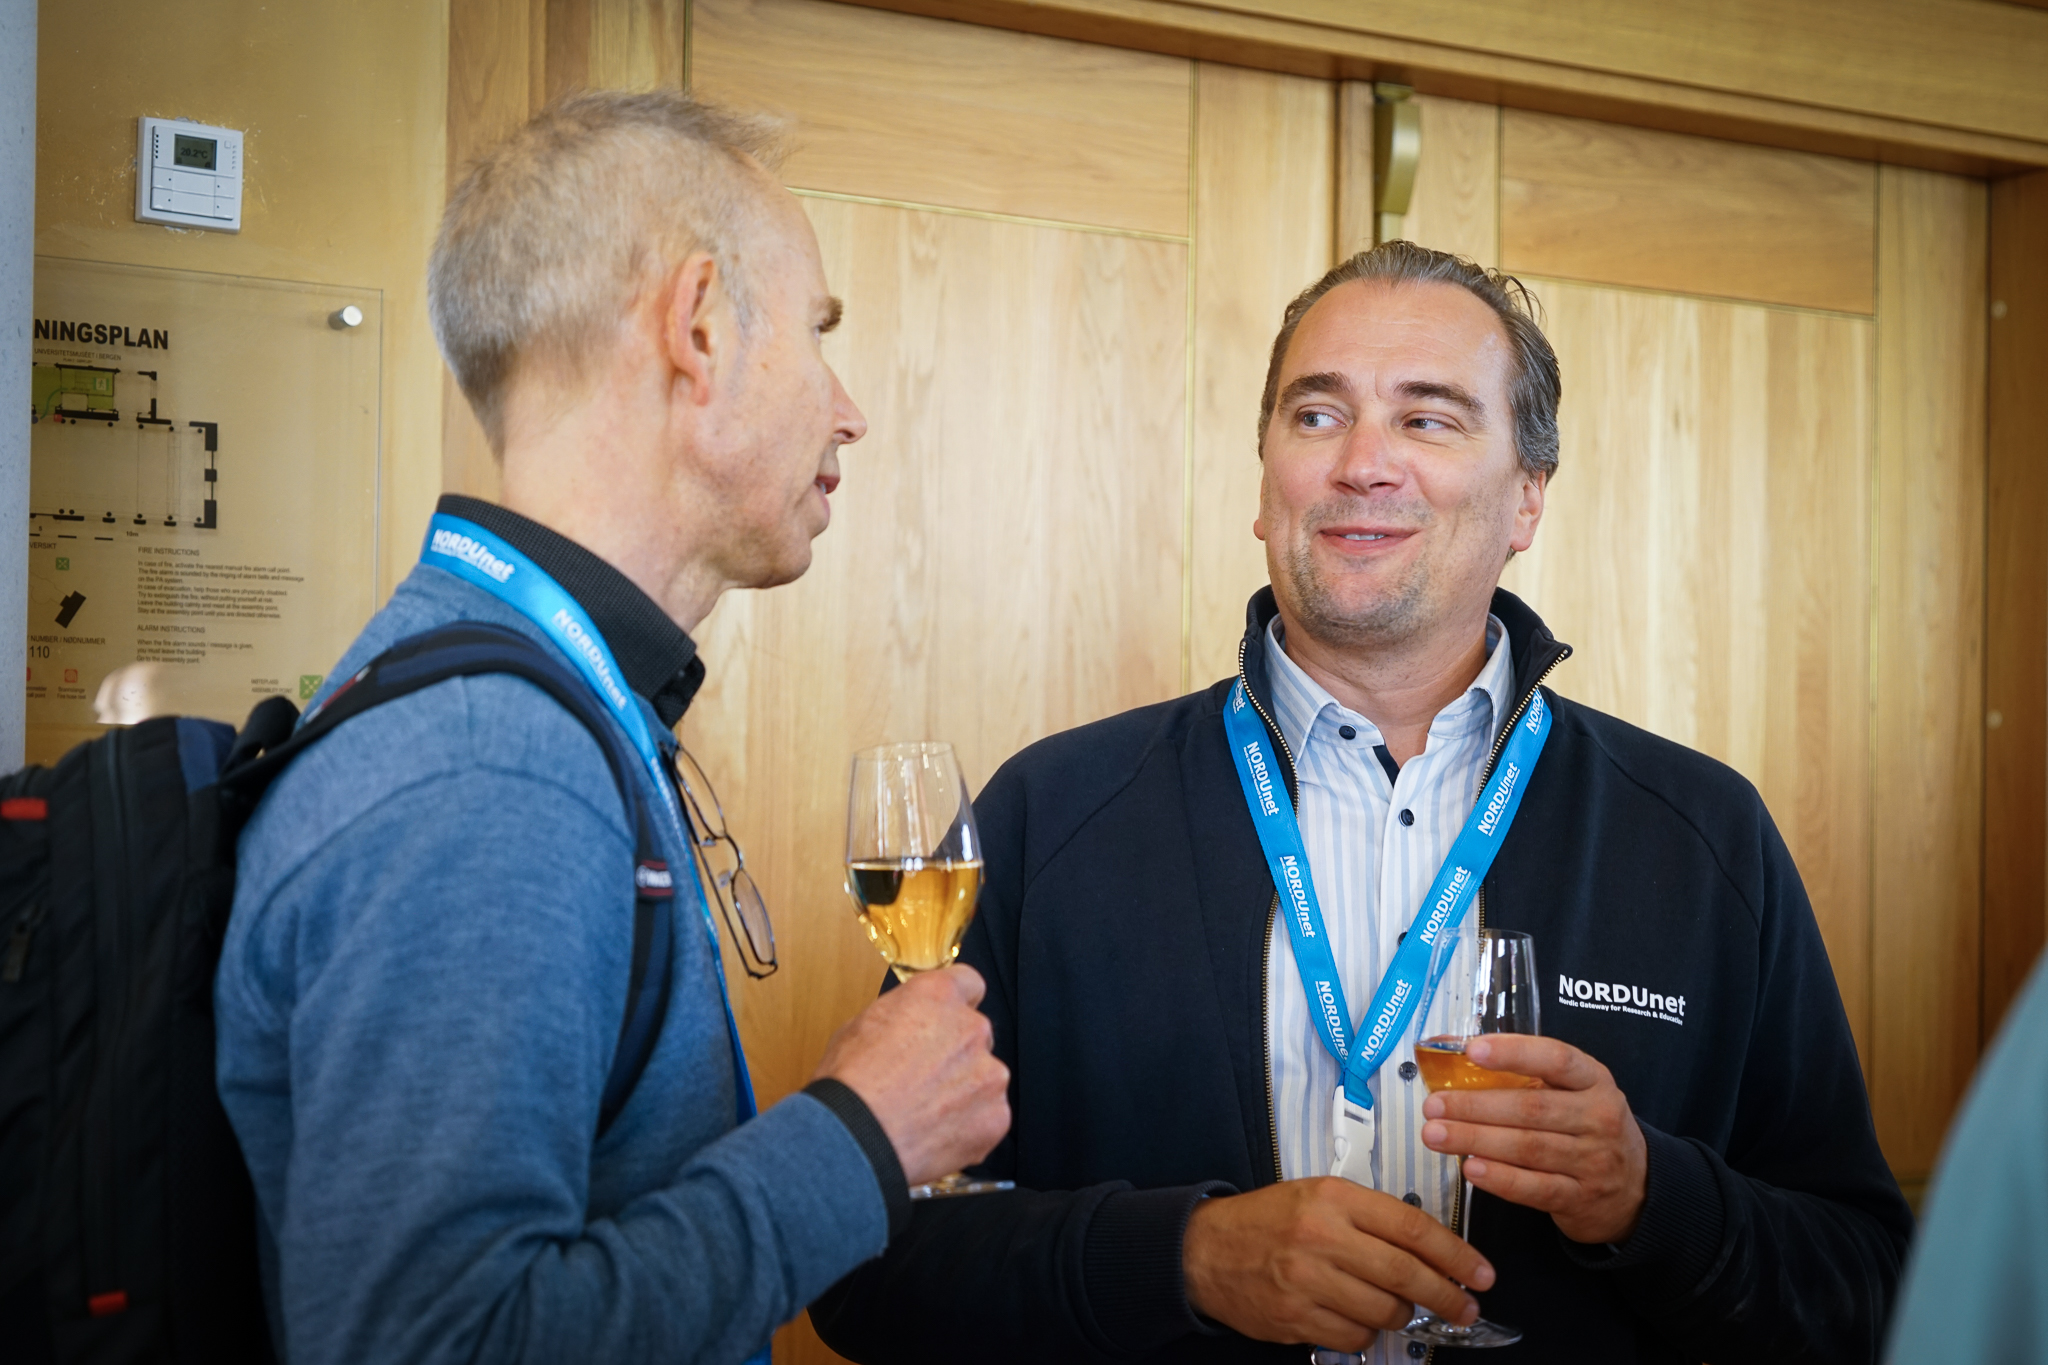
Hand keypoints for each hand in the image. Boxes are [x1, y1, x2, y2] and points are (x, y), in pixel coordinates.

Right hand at [813, 965, 1010, 1186]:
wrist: (855, 1140)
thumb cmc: (849, 1085)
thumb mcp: (860, 1025)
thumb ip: (900, 1016)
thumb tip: (904, 1026)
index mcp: (937, 996)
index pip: (968, 983)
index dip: (955, 1004)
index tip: (947, 1019)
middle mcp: (971, 1028)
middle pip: (976, 1035)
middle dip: (955, 1054)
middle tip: (923, 1079)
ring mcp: (989, 1073)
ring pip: (984, 1078)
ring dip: (963, 1091)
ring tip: (924, 1113)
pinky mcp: (997, 1115)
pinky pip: (988, 1117)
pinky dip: (968, 1126)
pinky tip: (934, 1134)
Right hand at [1181, 1178, 1495, 1351]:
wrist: (1204, 1250)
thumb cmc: (1267, 1221)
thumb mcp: (1319, 1196)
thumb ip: (1371, 1217)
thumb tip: (1431, 1251)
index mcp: (1333, 1198)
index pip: (1412, 1227)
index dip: (1456, 1255)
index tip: (1480, 1273)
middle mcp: (1321, 1237)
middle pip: (1406, 1275)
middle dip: (1448, 1297)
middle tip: (1466, 1308)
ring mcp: (1306, 1281)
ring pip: (1385, 1312)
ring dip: (1404, 1317)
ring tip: (1400, 1309)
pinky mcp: (1294, 1317)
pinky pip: (1354, 1336)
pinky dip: (1366, 1332)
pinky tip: (1358, 1318)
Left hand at [1419, 1034, 1647, 1244]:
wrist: (1638, 1189)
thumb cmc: (1588, 1129)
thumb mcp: (1575, 1094)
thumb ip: (1527, 1078)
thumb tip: (1455, 1059)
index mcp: (1594, 1081)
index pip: (1557, 1059)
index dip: (1515, 1052)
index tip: (1473, 1050)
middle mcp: (1598, 1118)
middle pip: (1532, 1108)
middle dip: (1476, 1105)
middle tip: (1434, 1105)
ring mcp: (1593, 1161)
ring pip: (1528, 1148)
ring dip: (1476, 1140)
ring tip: (1436, 1135)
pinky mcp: (1581, 1198)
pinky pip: (1535, 1187)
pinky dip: (1500, 1179)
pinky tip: (1471, 1169)